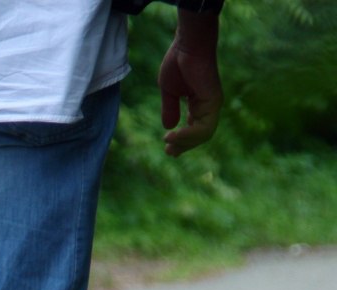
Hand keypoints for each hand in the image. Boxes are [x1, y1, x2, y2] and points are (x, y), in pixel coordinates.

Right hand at [159, 11, 222, 157]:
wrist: (187, 45)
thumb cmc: (178, 63)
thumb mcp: (169, 92)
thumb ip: (170, 109)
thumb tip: (168, 127)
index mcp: (199, 104)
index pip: (193, 129)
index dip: (181, 140)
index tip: (167, 147)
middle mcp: (208, 106)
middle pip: (200, 136)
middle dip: (184, 146)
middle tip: (169, 153)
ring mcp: (213, 104)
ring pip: (203, 135)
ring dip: (185, 142)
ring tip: (168, 142)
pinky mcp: (213, 102)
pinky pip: (204, 127)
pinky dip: (188, 135)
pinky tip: (173, 135)